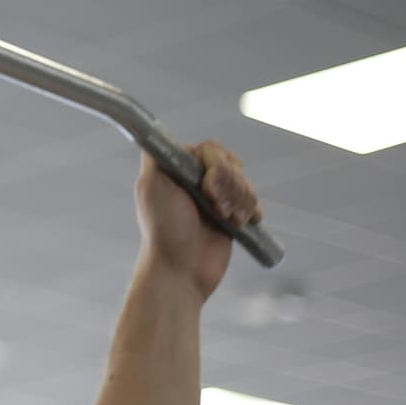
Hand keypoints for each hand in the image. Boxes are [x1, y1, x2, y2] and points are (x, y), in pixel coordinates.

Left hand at [134, 141, 261, 299]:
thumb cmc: (164, 229)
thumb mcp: (151, 186)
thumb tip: (156, 134)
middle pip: (232, 163)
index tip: (206, 189)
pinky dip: (250, 212)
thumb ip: (156, 157)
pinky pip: (254, 201)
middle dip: (228, 187)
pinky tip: (236, 225)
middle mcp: (197, 179)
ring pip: (245, 182)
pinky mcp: (232, 215)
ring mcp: (215, 197)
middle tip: (213, 208)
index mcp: (179, 168)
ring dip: (238, 202)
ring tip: (221, 220)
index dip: (216, 167)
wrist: (182, 270)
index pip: (212, 150)